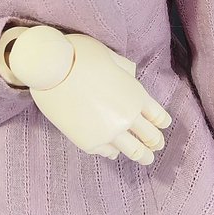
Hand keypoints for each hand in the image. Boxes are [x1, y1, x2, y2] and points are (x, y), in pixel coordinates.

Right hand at [28, 32, 171, 163]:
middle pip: (151, 137)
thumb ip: (123, 69)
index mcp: (136, 94)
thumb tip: (128, 75)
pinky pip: (109, 152)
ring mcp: (109, 133)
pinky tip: (115, 151)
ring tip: (145, 158)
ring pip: (135, 152)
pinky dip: (114, 152)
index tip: (162, 126)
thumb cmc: (79, 55)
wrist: (50, 69)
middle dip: (155, 143)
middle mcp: (127, 117)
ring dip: (142, 156)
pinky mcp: (89, 143)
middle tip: (156, 146)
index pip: (158, 117)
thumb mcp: (109, 56)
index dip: (162, 123)